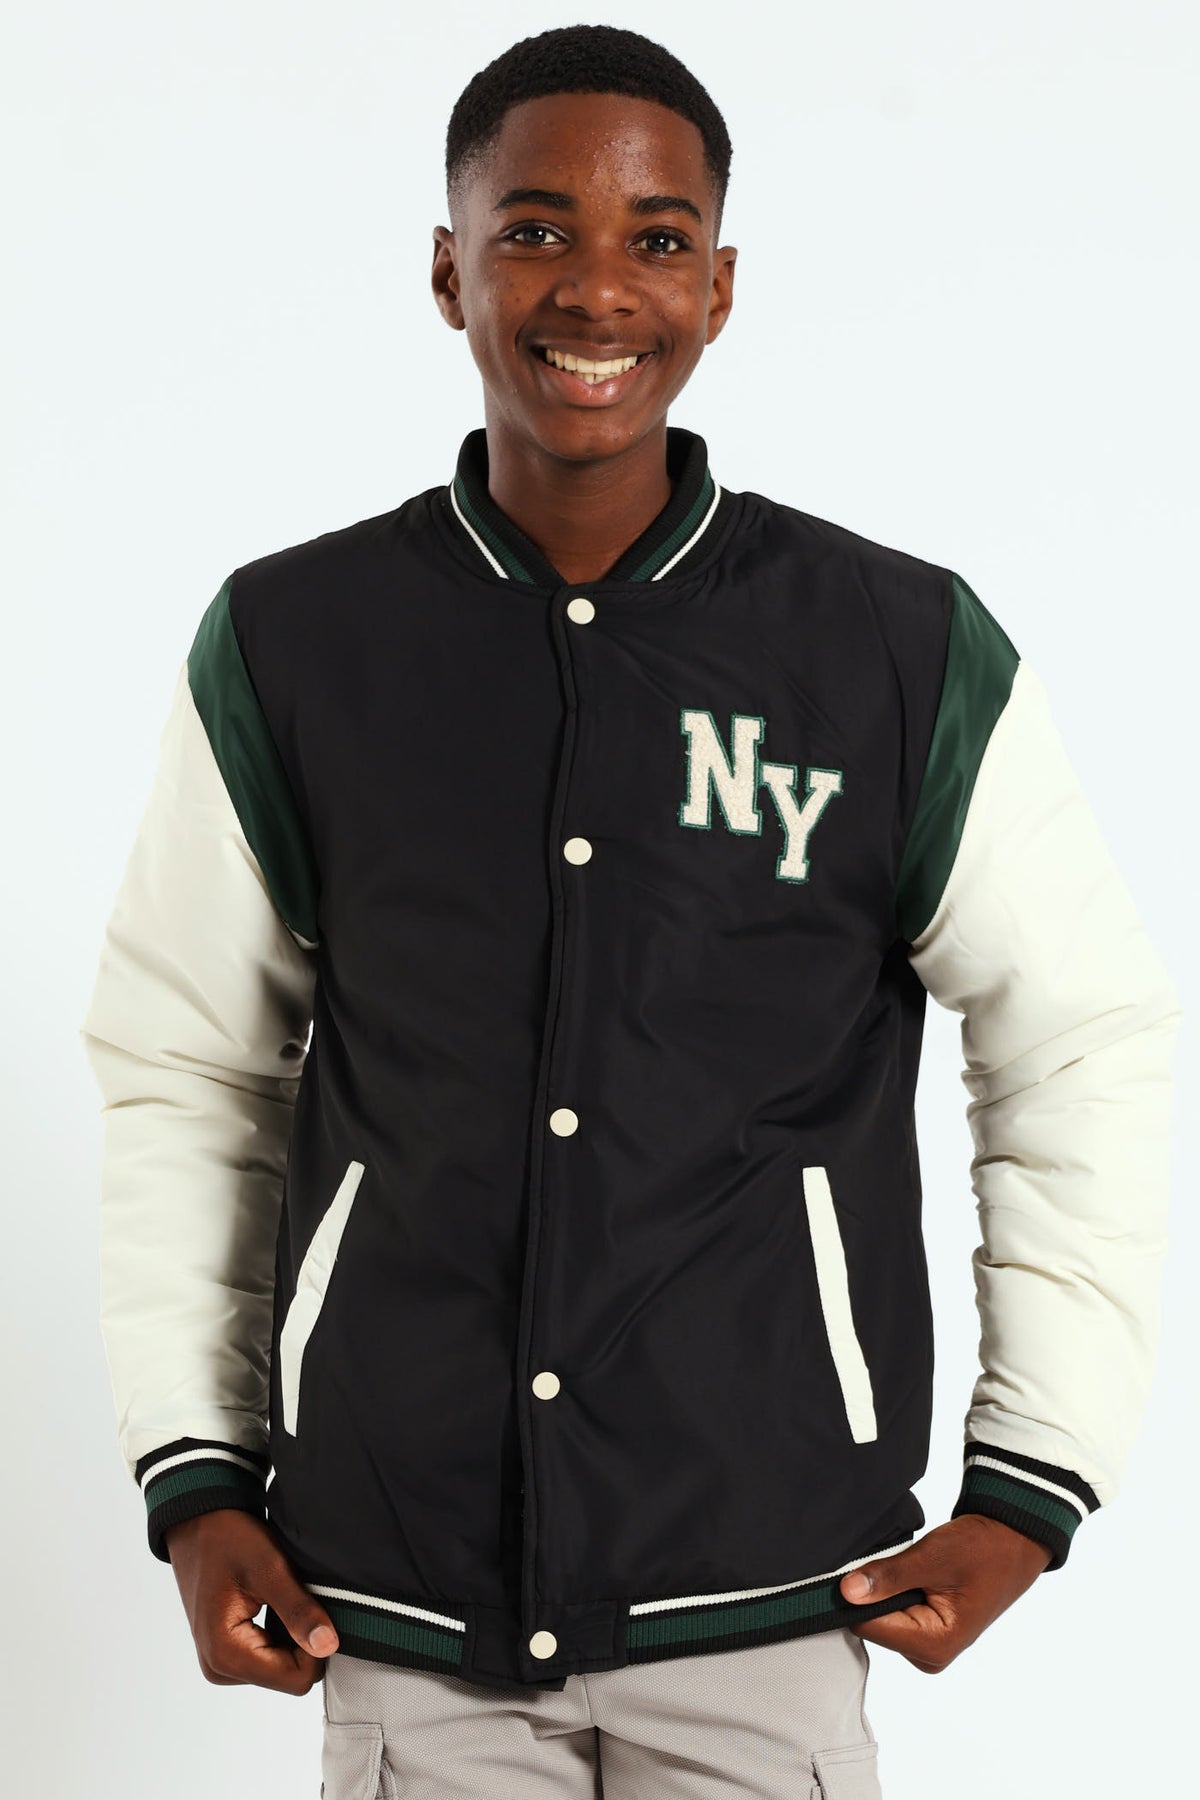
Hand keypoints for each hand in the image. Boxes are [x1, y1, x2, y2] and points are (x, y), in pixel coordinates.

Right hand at [164, 1509, 340, 1692]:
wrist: (198, 1524)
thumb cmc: (228, 1540)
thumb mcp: (269, 1569)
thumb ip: (298, 1610)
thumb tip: (328, 1647)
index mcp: (225, 1655)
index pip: (295, 1679)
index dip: (316, 1647)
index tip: (316, 1608)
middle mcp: (218, 1668)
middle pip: (288, 1675)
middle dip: (303, 1639)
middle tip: (296, 1596)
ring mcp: (220, 1663)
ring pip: (281, 1667)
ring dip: (291, 1634)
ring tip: (282, 1596)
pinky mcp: (225, 1652)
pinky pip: (268, 1656)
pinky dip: (279, 1632)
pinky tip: (273, 1602)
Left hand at [838, 1513, 1052, 1672]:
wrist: (1011, 1541)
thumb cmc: (982, 1549)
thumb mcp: (933, 1556)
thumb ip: (889, 1576)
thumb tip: (847, 1592)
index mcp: (934, 1645)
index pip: (868, 1625)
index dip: (858, 1595)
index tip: (861, 1567)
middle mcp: (930, 1655)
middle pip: (873, 1624)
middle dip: (875, 1592)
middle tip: (898, 1563)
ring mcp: (929, 1646)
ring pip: (881, 1618)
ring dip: (887, 1590)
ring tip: (912, 1569)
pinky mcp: (927, 1633)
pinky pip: (894, 1614)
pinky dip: (896, 1592)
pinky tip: (913, 1576)